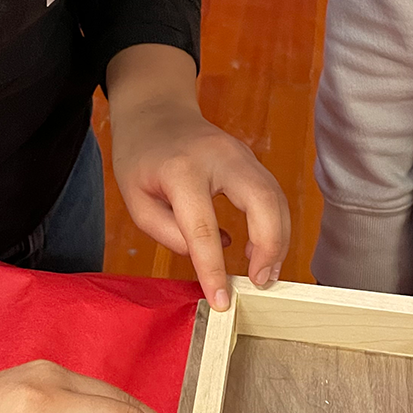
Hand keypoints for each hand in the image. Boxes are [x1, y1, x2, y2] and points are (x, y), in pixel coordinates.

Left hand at [107, 44, 290, 310]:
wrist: (156, 111)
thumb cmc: (141, 157)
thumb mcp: (135, 198)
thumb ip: (165, 231)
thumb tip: (202, 254)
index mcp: (181, 170)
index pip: (203, 228)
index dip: (214, 268)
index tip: (221, 301)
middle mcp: (220, 157)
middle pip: (263, 202)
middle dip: (270, 247)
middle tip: (261, 283)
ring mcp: (242, 154)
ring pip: (276, 198)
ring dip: (277, 240)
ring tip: (264, 275)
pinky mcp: (252, 160)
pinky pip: (272, 195)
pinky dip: (274, 227)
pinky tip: (261, 252)